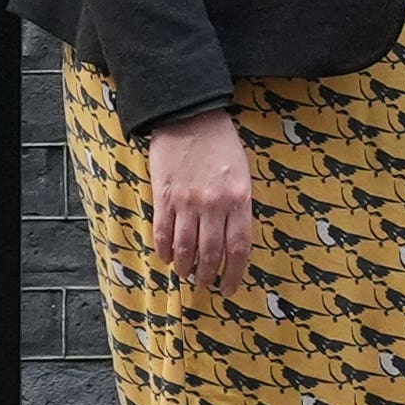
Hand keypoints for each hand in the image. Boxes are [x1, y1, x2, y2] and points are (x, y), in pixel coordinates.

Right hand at [146, 109, 252, 291]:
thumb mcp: (242, 173)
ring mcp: (187, 202)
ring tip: (187, 274)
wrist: (189, 116)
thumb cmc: (221, 143)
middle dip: (209, 275)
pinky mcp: (164, 196)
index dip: (235, 273)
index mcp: (239, 199)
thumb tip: (233, 238)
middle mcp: (214, 204)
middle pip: (211, 253)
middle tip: (206, 285)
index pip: (239, 247)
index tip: (230, 288)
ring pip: (185, 247)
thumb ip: (238, 205)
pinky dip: (164, 250)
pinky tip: (167, 257)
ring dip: (186, 267)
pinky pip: (162, 232)